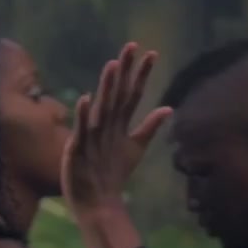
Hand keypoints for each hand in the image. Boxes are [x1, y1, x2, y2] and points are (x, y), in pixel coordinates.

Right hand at [62, 43, 173, 213]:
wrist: (98, 200)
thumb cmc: (112, 173)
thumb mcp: (135, 147)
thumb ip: (149, 127)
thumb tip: (169, 108)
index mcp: (118, 123)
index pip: (132, 94)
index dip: (141, 75)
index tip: (152, 54)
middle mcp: (105, 124)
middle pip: (117, 93)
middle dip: (124, 71)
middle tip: (131, 46)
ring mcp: (91, 136)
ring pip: (102, 107)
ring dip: (106, 87)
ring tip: (112, 66)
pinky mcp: (79, 150)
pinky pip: (83, 132)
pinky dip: (84, 116)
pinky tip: (86, 100)